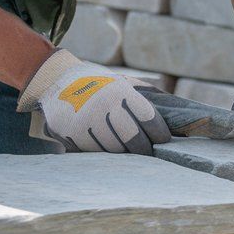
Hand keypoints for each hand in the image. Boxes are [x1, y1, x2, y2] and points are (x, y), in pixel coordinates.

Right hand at [16, 49, 171, 154]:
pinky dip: (105, 153)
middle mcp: (105, 106)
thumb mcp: (122, 80)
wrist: (57, 80)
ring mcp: (88, 122)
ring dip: (125, 152)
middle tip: (148, 151)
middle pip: (135, 140)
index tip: (163, 139)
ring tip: (128, 149)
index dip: (160, 133)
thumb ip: (146, 95)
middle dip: (145, 149)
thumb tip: (176, 111)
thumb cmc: (97, 82)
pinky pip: (97, 153)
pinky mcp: (73, 135)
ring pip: (116, 150)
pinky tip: (107, 146)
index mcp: (121, 91)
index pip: (149, 119)